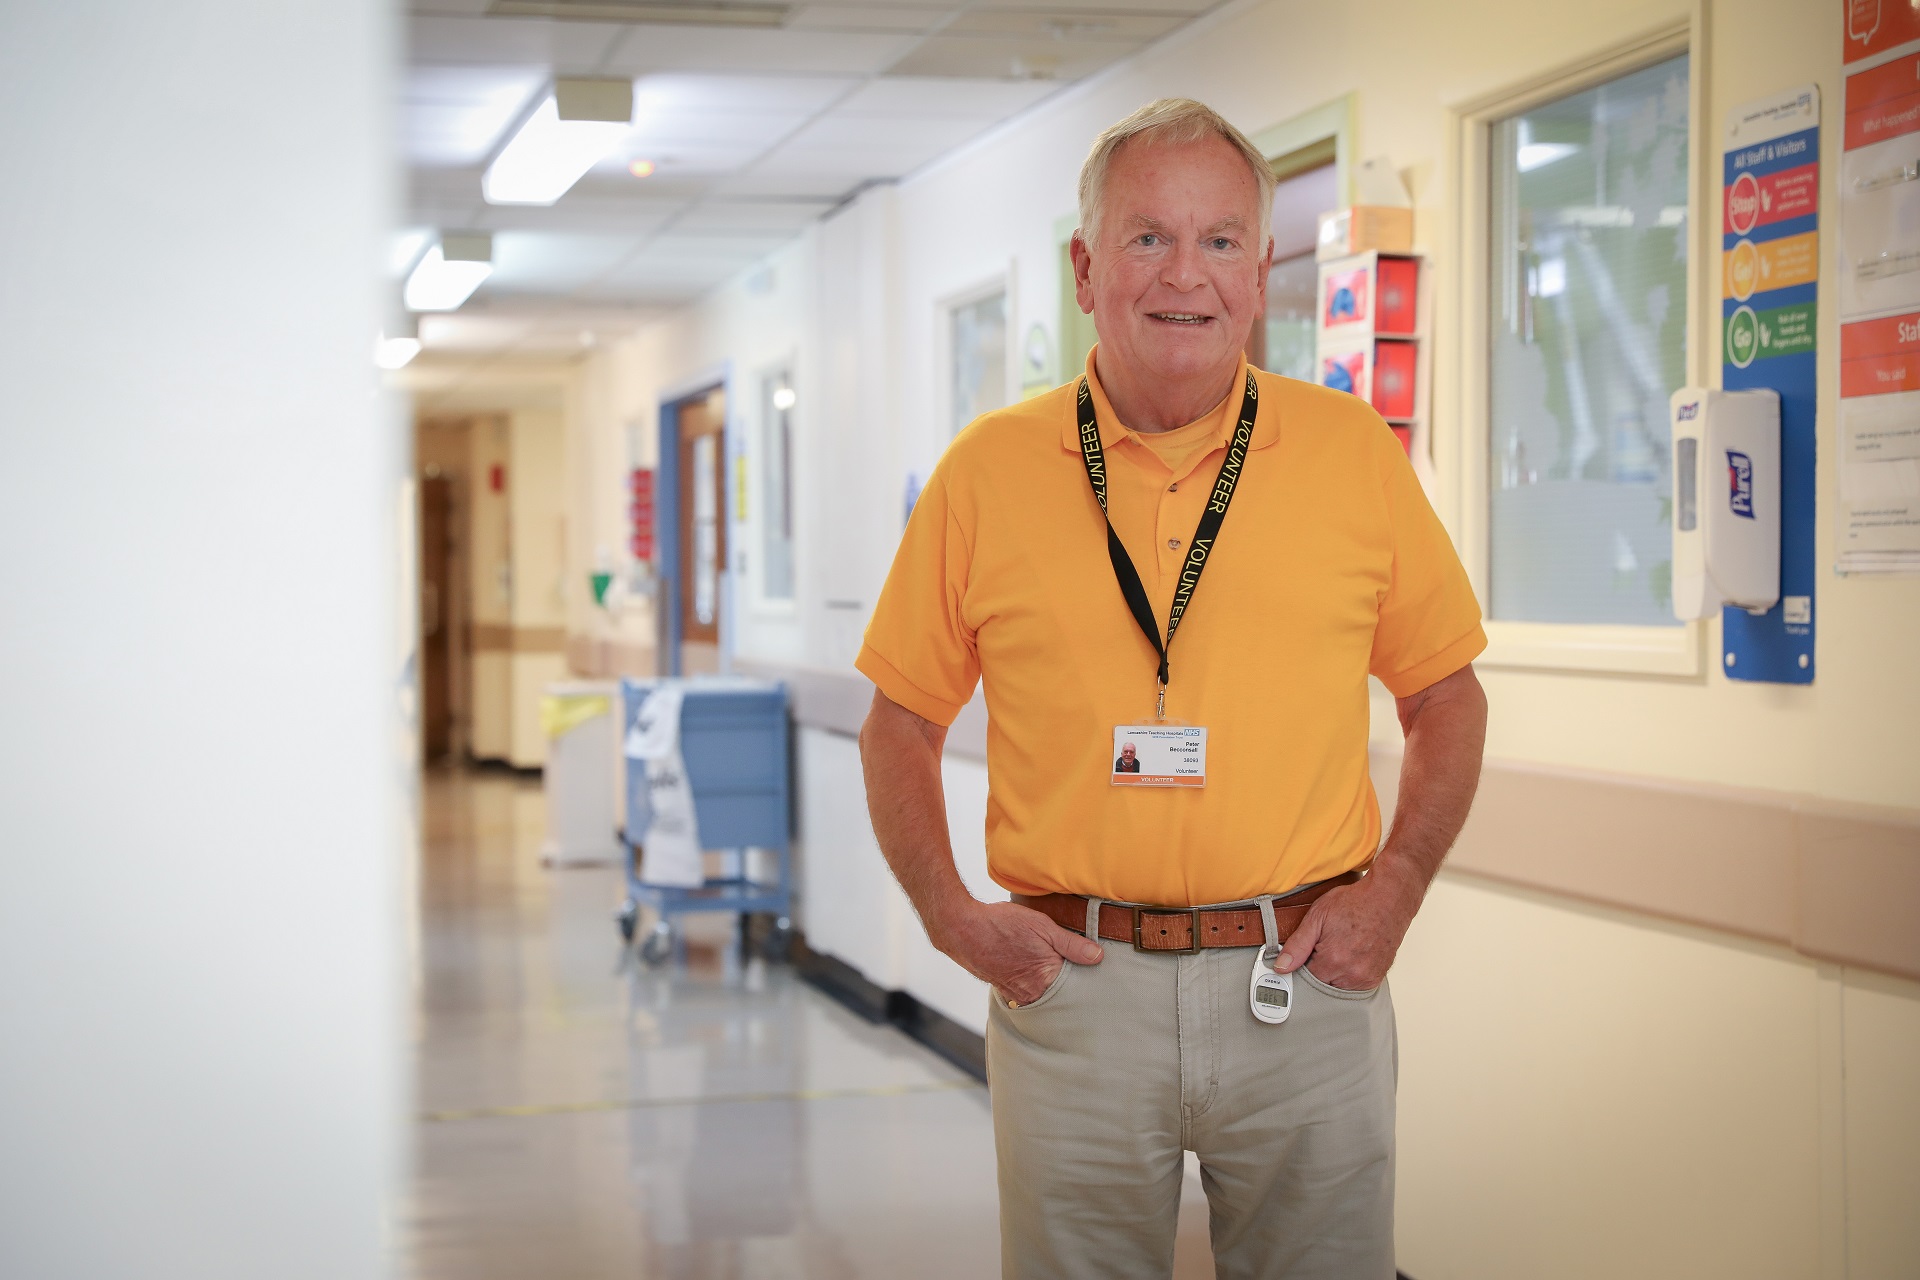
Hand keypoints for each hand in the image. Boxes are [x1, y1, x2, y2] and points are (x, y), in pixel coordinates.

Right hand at [927, 900, 1103, 1004]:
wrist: (962, 929)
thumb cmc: (1002, 925)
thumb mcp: (1042, 926)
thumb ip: (1072, 944)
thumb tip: (1097, 956)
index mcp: (1045, 980)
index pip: (1077, 987)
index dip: (1085, 975)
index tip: (1094, 968)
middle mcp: (1031, 994)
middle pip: (1060, 994)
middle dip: (1068, 982)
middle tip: (1075, 965)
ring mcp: (1015, 995)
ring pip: (1043, 993)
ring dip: (1049, 982)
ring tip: (1049, 963)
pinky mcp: (1004, 990)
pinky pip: (1026, 991)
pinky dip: (1032, 981)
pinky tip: (1030, 965)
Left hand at [1272, 867, 1422, 990]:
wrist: (1389, 897)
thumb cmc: (1354, 902)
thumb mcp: (1318, 916)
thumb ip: (1297, 944)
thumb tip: (1281, 967)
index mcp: (1332, 960)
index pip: (1304, 979)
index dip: (1301, 966)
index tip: (1303, 955)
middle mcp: (1351, 974)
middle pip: (1321, 986)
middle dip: (1317, 971)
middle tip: (1322, 948)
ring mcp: (1366, 978)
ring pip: (1337, 987)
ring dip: (1332, 975)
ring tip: (1338, 949)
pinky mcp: (1376, 977)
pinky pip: (1354, 986)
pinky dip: (1348, 975)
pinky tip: (1349, 955)